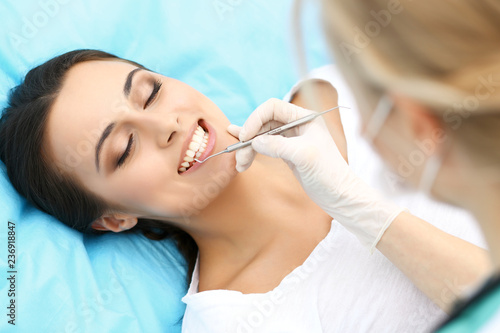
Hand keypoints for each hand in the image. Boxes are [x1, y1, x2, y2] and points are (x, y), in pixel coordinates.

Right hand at [228, 98, 404, 251]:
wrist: (339, 195)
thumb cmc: (329, 173)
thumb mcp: (303, 156)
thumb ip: (277, 145)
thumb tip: (254, 142)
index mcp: (304, 117)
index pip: (273, 107)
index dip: (255, 119)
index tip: (246, 137)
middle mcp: (297, 124)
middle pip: (264, 122)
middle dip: (249, 137)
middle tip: (239, 156)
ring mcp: (291, 138)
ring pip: (261, 135)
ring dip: (248, 148)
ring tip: (240, 164)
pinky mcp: (286, 152)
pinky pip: (265, 146)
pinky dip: (252, 151)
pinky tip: (241, 154)